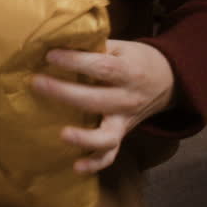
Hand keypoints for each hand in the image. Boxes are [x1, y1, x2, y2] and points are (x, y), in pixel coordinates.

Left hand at [33, 40, 175, 173]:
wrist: (170, 81)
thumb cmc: (135, 60)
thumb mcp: (122, 46)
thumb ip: (95, 47)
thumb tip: (57, 39)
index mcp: (129, 72)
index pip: (102, 67)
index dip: (76, 61)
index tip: (50, 54)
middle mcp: (128, 99)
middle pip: (97, 100)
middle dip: (64, 93)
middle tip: (37, 83)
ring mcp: (125, 120)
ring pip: (107, 136)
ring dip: (84, 138)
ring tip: (62, 134)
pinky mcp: (121, 134)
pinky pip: (111, 154)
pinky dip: (95, 163)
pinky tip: (76, 167)